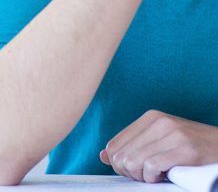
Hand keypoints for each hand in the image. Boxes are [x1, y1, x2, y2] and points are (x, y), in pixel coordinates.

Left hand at [99, 110, 217, 182]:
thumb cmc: (190, 147)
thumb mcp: (160, 139)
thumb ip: (133, 145)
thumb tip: (104, 155)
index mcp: (150, 117)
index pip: (115, 145)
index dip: (118, 165)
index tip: (132, 172)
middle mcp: (159, 122)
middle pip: (122, 156)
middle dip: (129, 172)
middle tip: (144, 176)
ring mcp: (172, 134)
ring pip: (134, 162)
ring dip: (142, 177)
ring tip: (155, 176)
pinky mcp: (184, 149)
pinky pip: (152, 167)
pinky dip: (153, 178)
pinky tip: (163, 177)